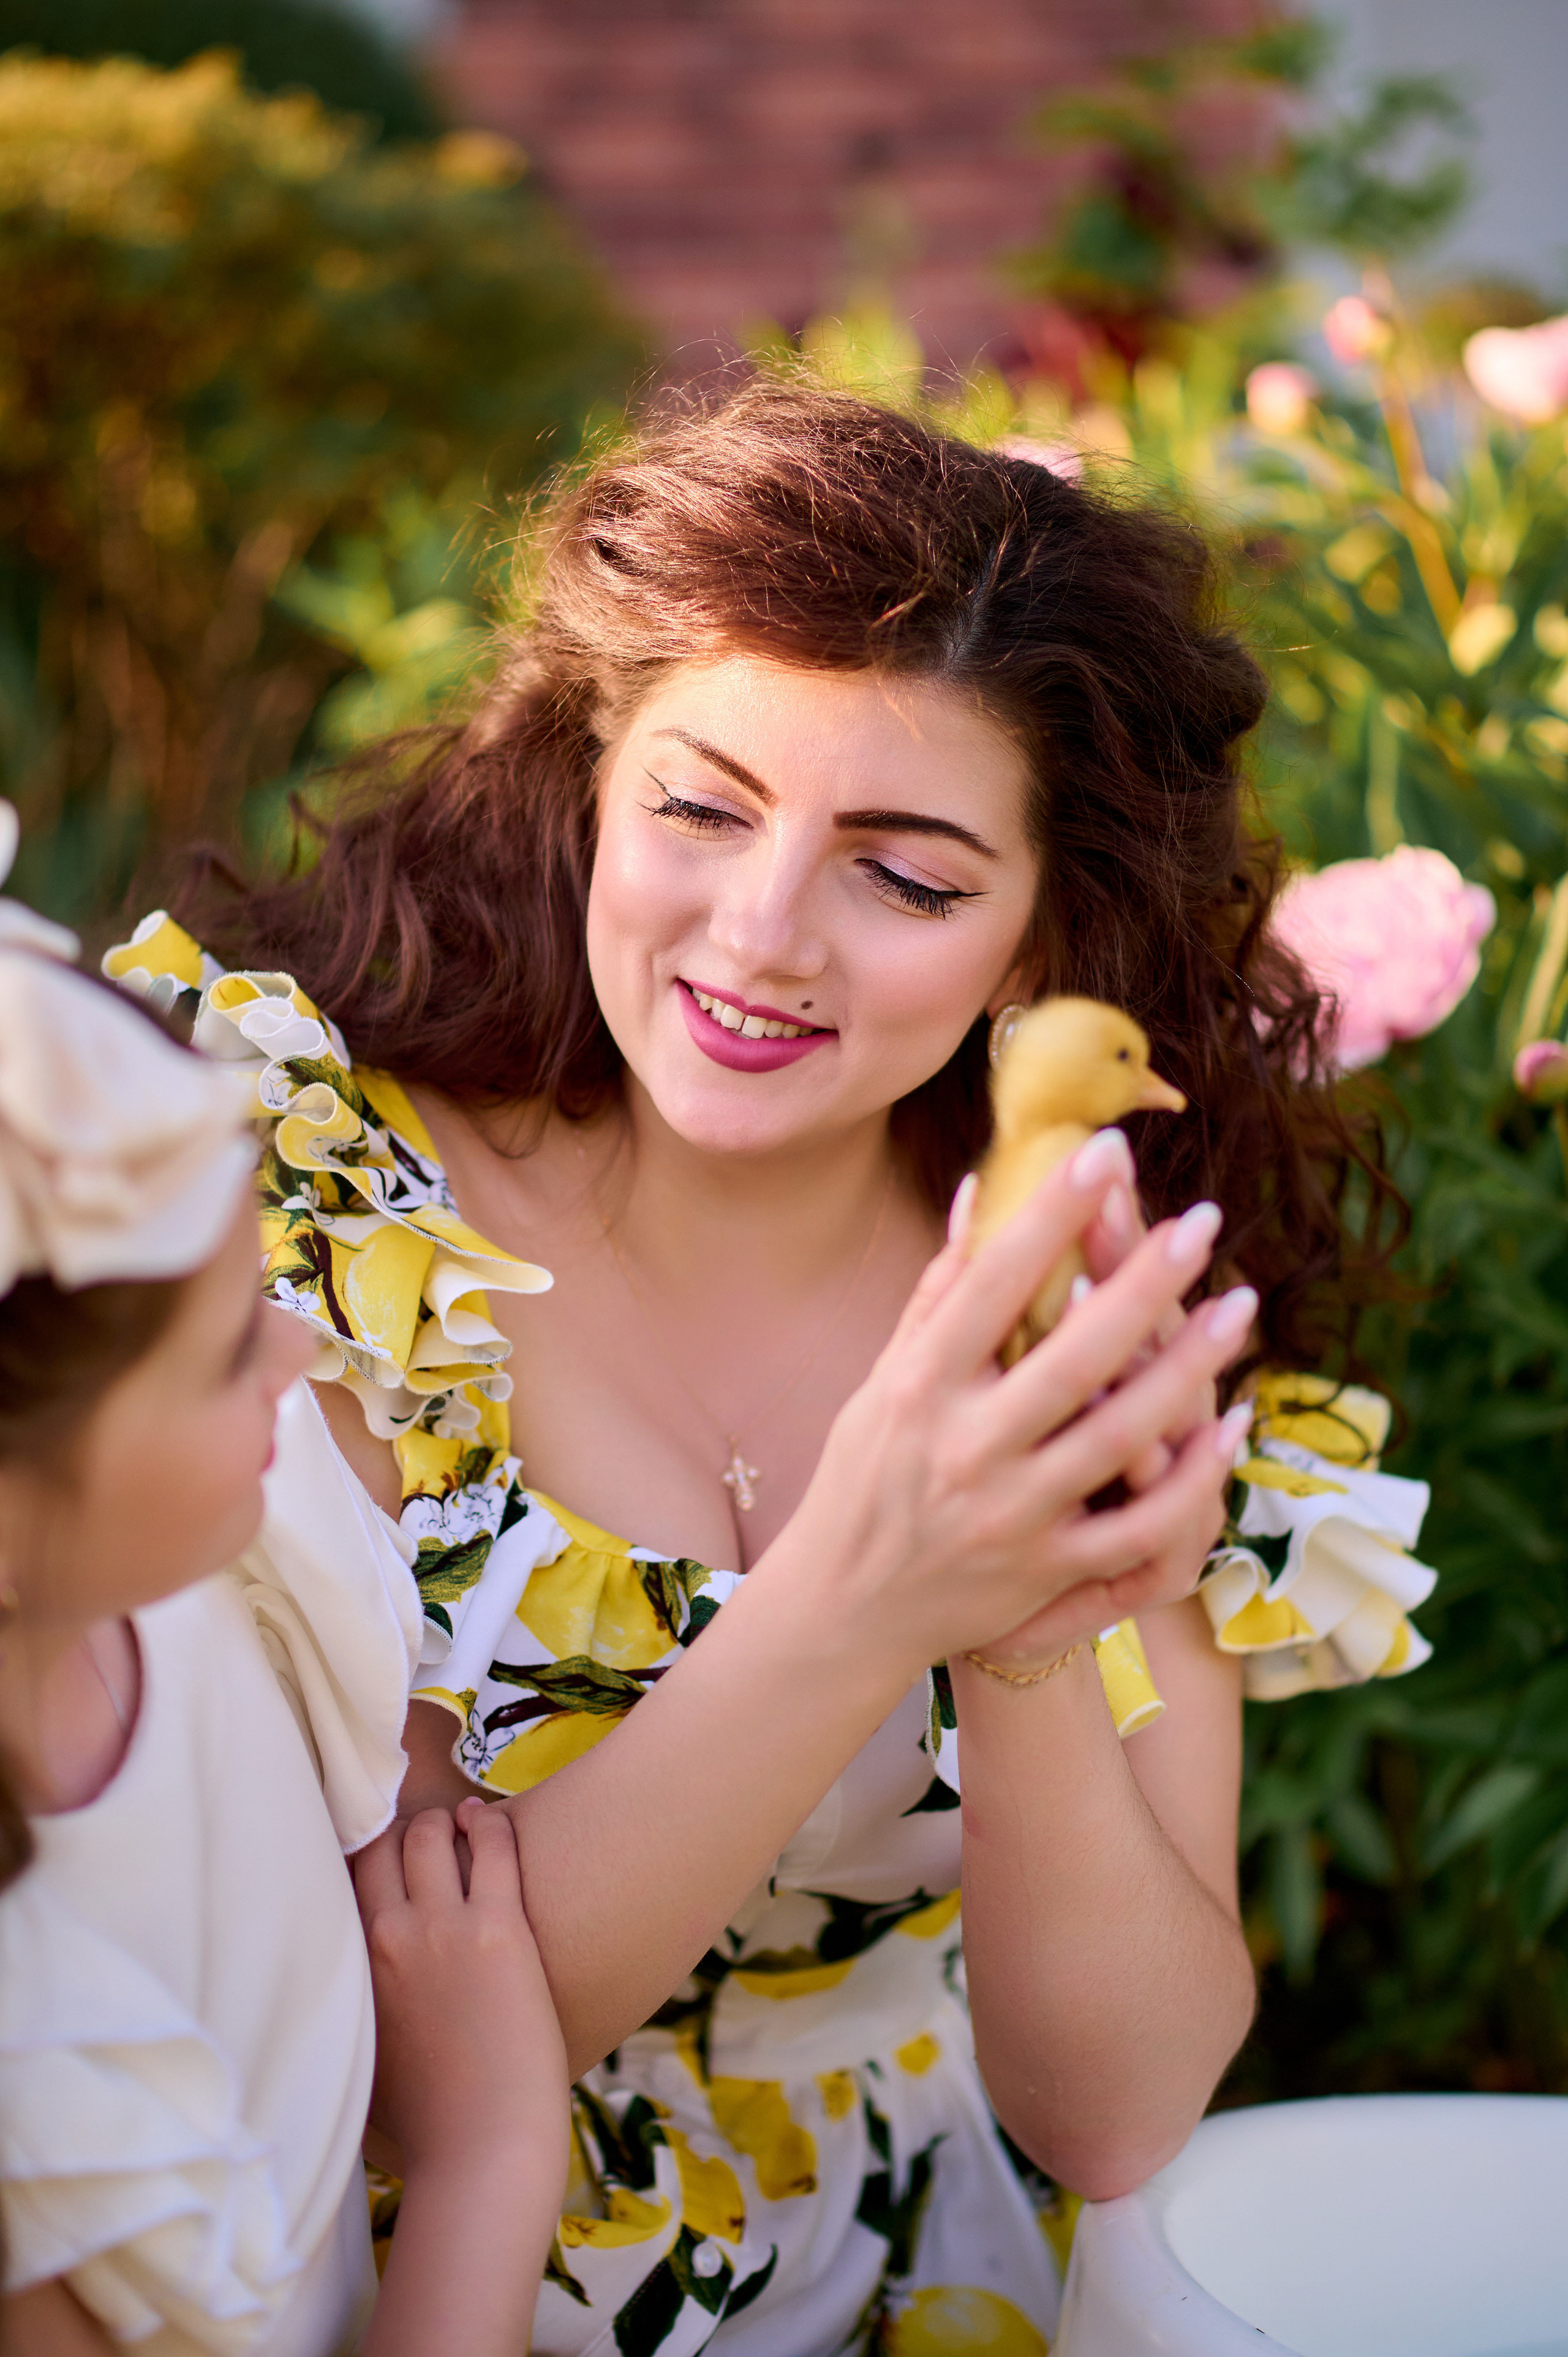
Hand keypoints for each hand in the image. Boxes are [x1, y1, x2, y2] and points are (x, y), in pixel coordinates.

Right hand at [354, 1800, 568, 2183]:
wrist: (481, 2151)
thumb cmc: (423, 2125)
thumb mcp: (355, 2064)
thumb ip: (343, 2019)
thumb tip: (323, 2009)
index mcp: (349, 1969)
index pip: (338, 1882)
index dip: (354, 1855)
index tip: (367, 1845)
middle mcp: (388, 1936)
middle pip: (380, 1846)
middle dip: (396, 1829)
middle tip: (418, 1831)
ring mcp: (444, 1927)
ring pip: (430, 1835)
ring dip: (440, 1822)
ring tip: (455, 1822)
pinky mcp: (501, 1928)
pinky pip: (493, 1846)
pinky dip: (488, 1823)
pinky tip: (486, 1821)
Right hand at [780, 1130, 1252, 1677]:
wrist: (844, 1607)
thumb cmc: (867, 1477)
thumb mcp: (881, 1382)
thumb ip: (936, 1294)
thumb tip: (977, 1194)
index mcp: (916, 1387)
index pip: (991, 1283)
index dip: (1049, 1215)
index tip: (1104, 1153)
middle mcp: (962, 1446)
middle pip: (1071, 1355)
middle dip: (1143, 1282)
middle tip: (1203, 1221)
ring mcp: (1008, 1513)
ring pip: (1117, 1435)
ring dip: (1187, 1369)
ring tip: (1239, 1306)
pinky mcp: (1044, 1569)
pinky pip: (1137, 1527)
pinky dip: (1191, 1478)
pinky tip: (1230, 1425)